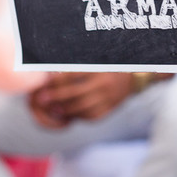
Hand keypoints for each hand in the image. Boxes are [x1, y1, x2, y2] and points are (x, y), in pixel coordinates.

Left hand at [27, 72, 166, 128]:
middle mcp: (104, 84)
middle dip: (56, 98)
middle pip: (75, 93)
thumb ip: (76, 67)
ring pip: (81, 108)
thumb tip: (51, 74)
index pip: (72, 76)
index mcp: (99, 69)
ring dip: (65, 110)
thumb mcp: (95, 61)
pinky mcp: (110, 109)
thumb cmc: (109, 66)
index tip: (43, 86)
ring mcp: (108, 98)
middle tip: (42, 100)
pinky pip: (91, 116)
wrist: (133, 78)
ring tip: (53, 109)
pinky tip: (70, 113)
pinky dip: (78, 116)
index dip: (56, 82)